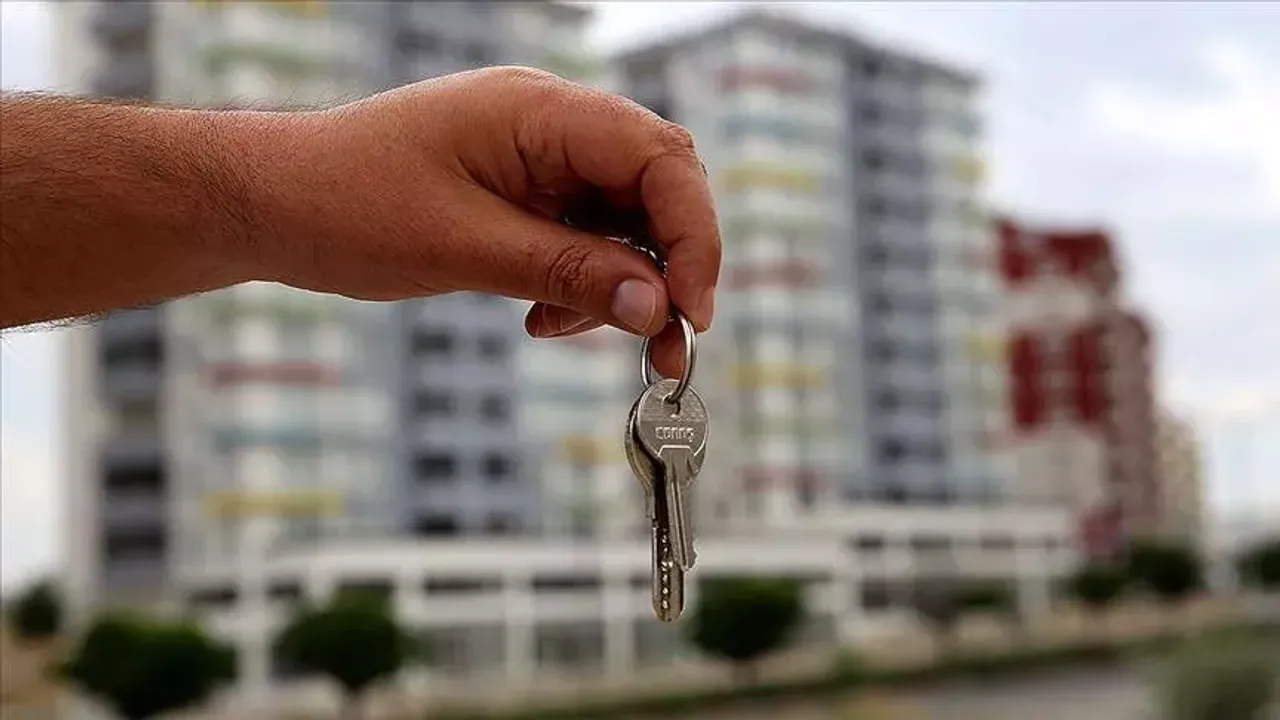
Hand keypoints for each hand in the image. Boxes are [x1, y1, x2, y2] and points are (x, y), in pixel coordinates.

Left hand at [246, 67, 720, 377]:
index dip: (691, 236)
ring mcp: (538, 157)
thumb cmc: (346, 205)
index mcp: (540, 112)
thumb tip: (656, 307)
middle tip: (666, 340)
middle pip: (655, 185)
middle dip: (670, 264)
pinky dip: (585, 282)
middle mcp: (550, 125)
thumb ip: (568, 272)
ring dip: (625, 283)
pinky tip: (547, 319)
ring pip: (624, 218)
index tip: (690, 312)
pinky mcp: (522, 192)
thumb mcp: (463, 248)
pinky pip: (584, 235)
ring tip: (585, 335)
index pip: (659, 158)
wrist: (272, 204)